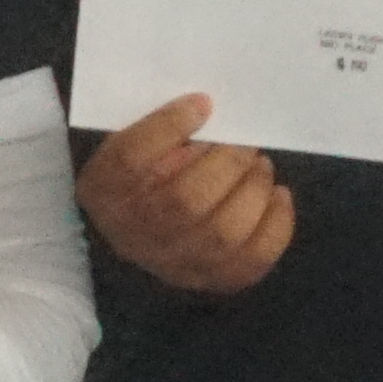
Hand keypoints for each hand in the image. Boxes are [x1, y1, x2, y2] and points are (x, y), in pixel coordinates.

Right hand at [78, 93, 292, 296]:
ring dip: (254, 189)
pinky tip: (277, 195)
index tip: (203, 102)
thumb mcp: (131, 141)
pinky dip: (276, 224)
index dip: (168, 126)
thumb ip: (159, 126)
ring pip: (223, 233)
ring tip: (260, 166)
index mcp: (104, 189)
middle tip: (246, 142)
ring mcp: (172, 264)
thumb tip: (207, 109)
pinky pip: (251, 260)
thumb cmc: (140, 173)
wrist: (135, 229)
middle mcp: (133, 234)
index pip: (129, 160)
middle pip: (184, 201)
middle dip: (228, 162)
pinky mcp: (209, 279)